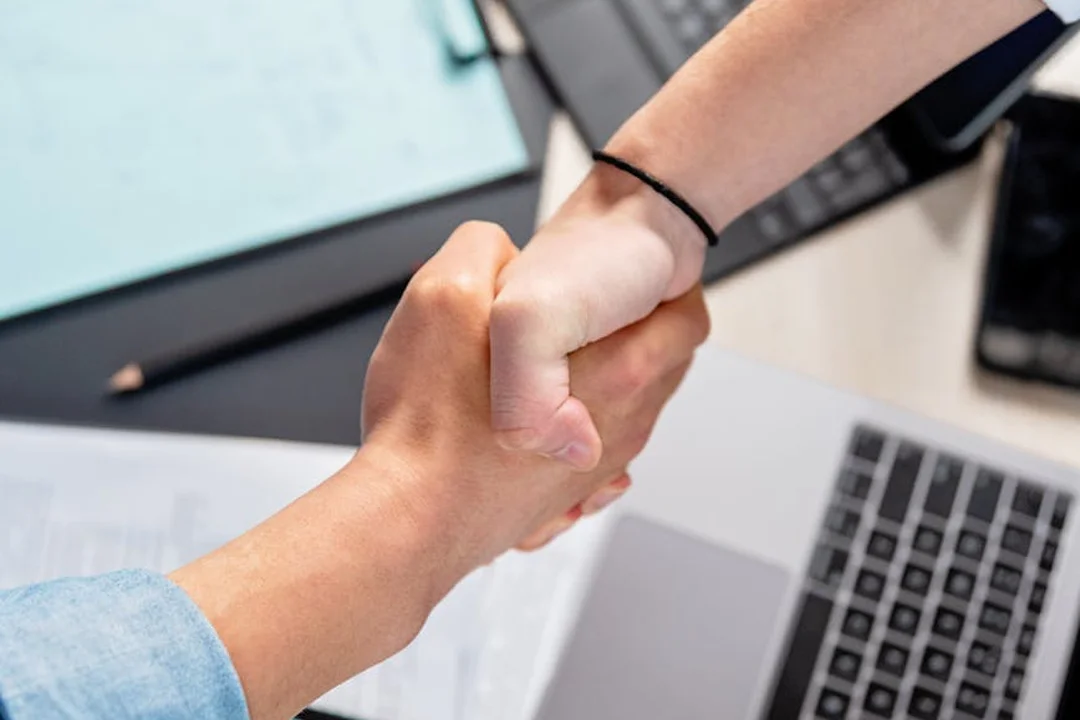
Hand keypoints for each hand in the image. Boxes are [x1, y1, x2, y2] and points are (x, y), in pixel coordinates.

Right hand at [361, 221, 708, 562]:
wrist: (405, 519)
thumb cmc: (428, 423)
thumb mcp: (445, 295)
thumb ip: (482, 251)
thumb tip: (501, 251)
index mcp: (616, 370)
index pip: (685, 319)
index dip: (664, 290)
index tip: (633, 281)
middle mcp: (618, 427)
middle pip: (662, 370)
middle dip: (637, 338)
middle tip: (600, 315)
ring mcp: (592, 470)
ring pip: (626, 416)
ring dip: (602, 388)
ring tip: (561, 366)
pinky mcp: (561, 501)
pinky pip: (590, 459)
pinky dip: (575, 436)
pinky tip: (541, 423)